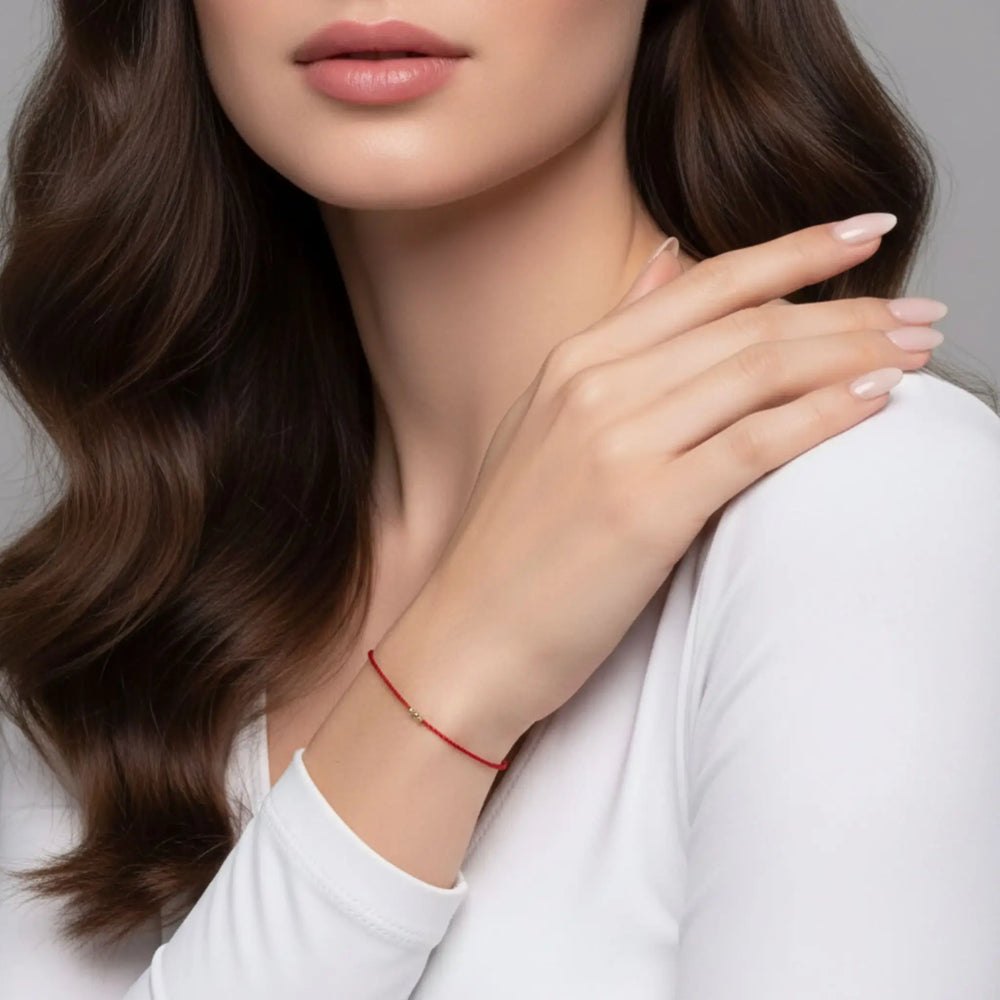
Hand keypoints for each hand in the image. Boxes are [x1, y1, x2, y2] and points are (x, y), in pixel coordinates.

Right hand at [385, 219, 940, 748]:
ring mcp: (617, 443)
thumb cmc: (510, 546)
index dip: (795, 249)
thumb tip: (668, 263)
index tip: (864, 232)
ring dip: (855, 351)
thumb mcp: (544, 424)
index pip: (706, 283)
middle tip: (923, 312)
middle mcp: (595, 386)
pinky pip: (756, 443)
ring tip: (920, 349)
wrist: (466, 637)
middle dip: (850, 308)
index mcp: (573, 359)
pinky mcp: (645, 507)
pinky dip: (825, 415)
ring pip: (761, 369)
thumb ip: (613, 342)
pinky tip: (877, 399)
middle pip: (748, 321)